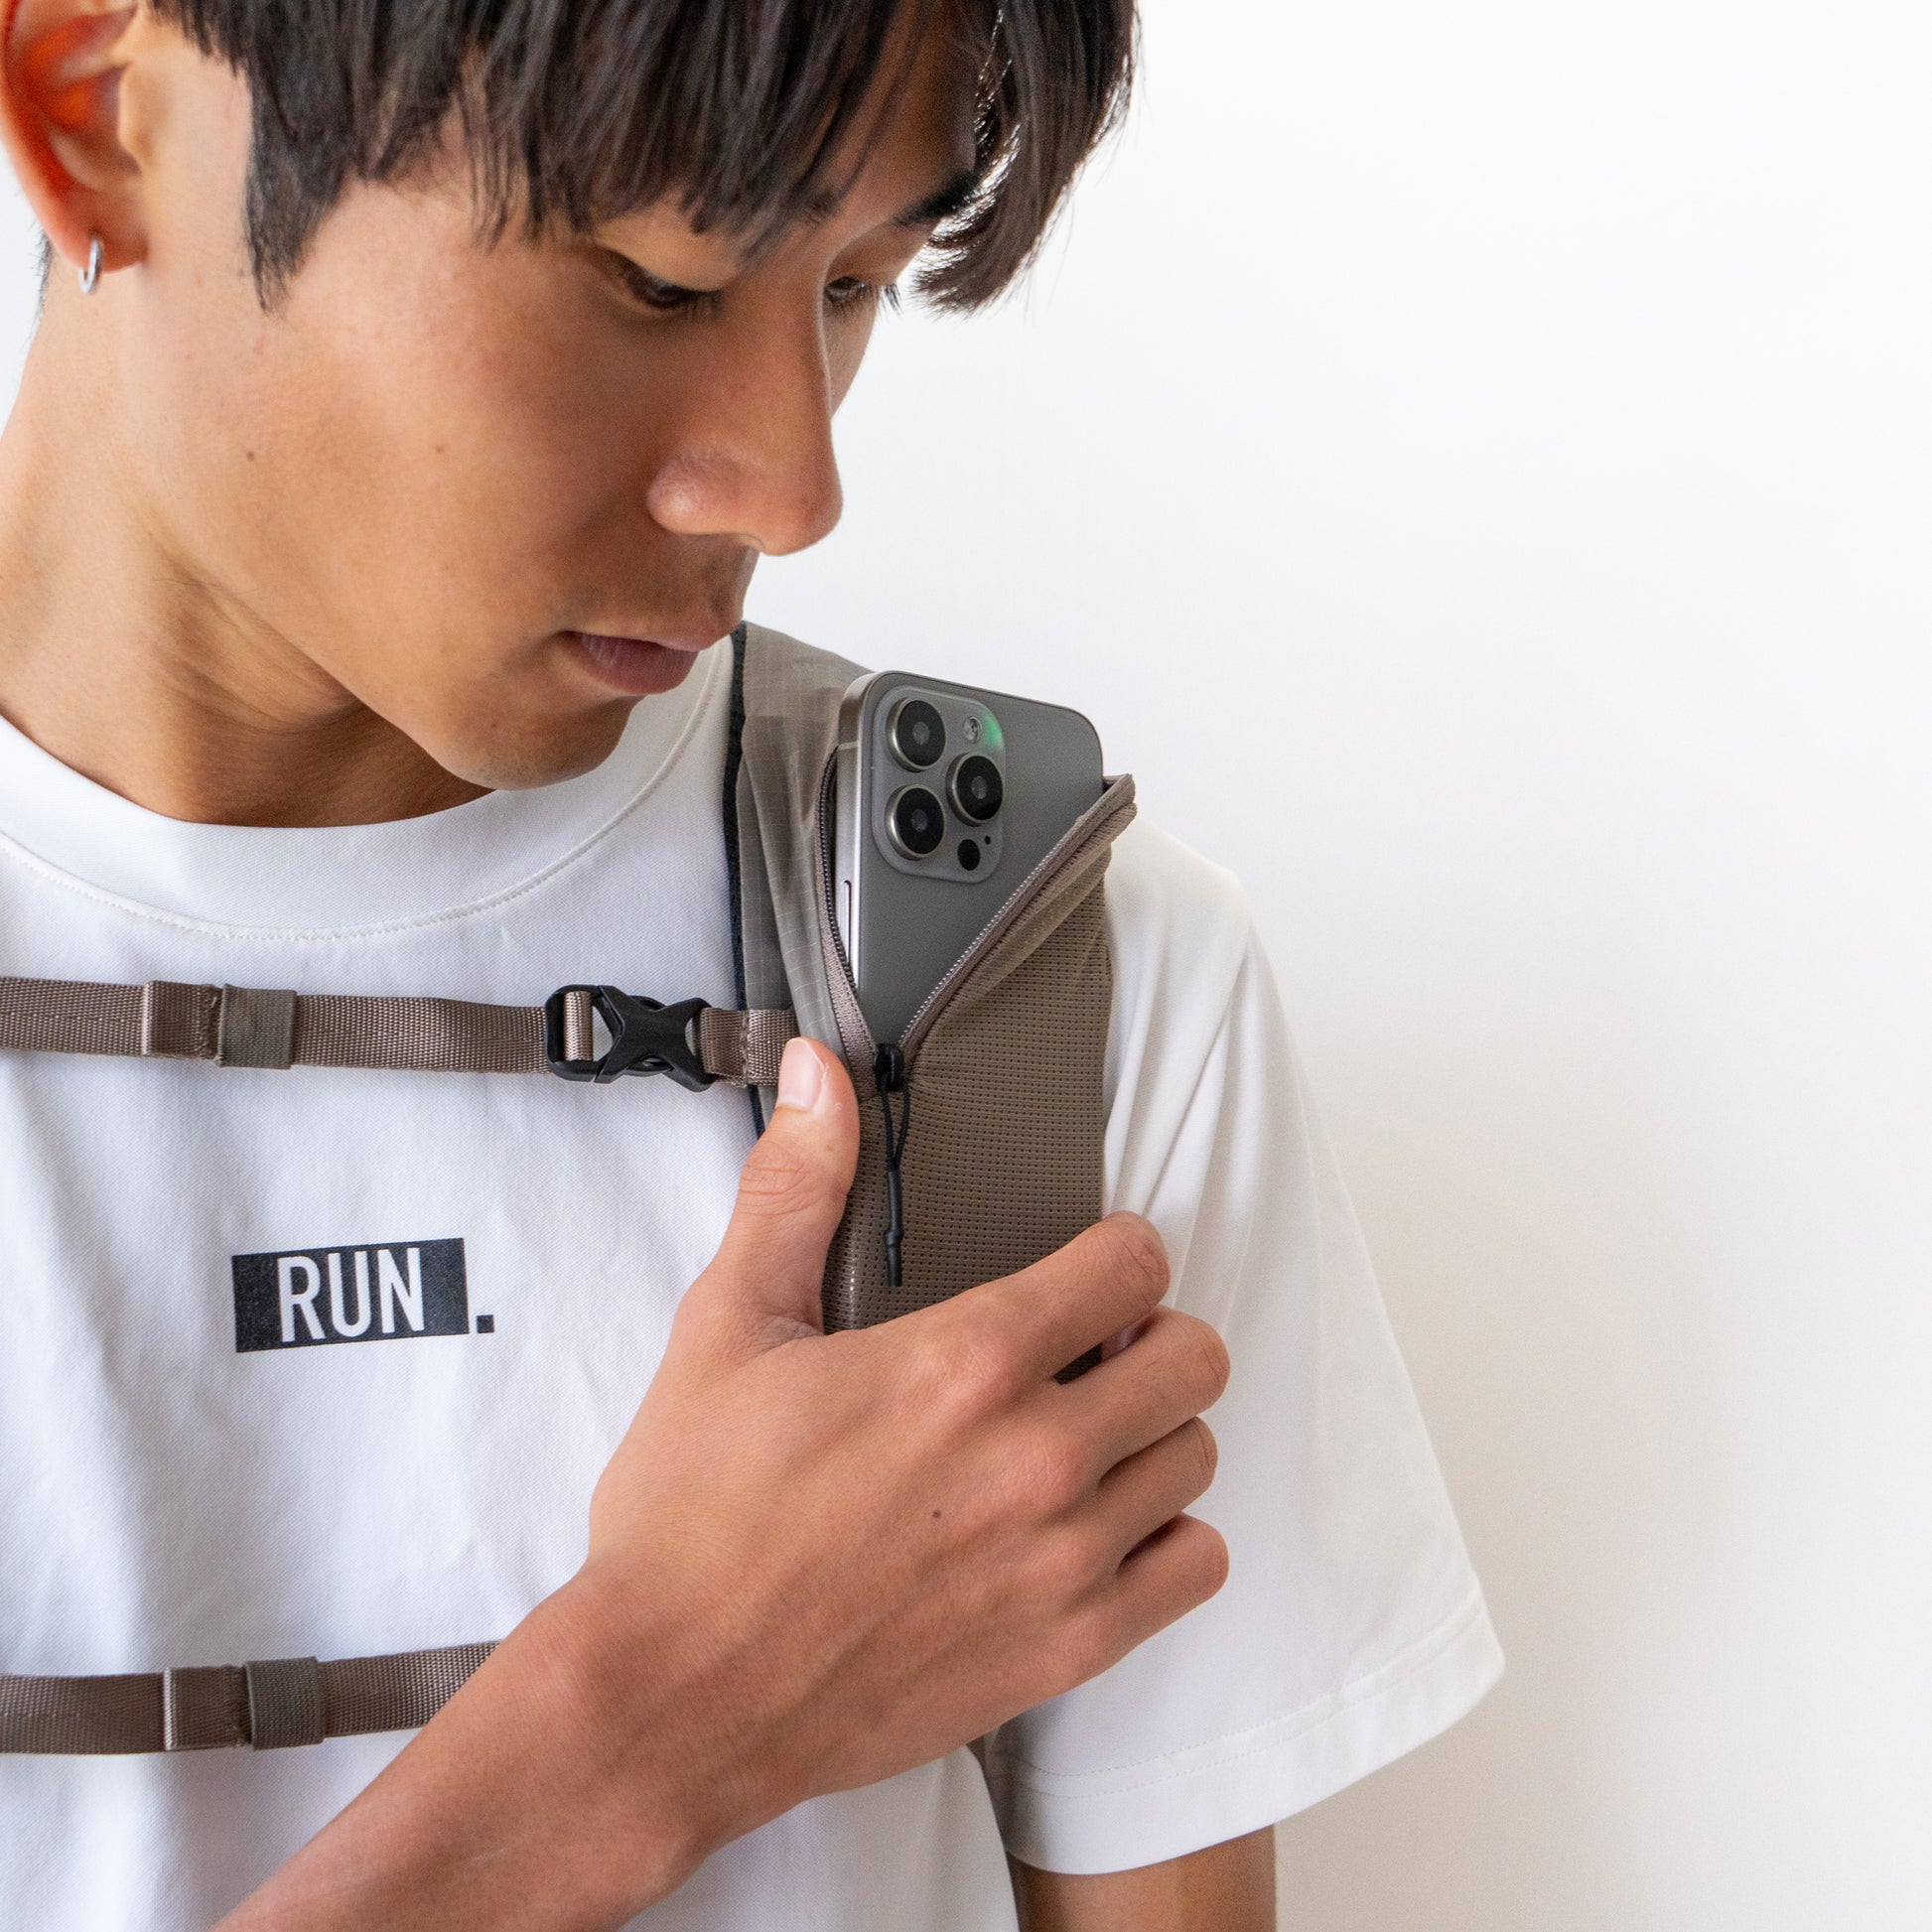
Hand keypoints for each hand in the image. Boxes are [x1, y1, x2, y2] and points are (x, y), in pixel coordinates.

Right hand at [219, 1036, 1228, 1931]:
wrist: (675, 1697)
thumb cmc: (693, 1517)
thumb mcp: (729, 1328)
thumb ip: (794, 1191)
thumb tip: (818, 1074)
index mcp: (965, 1361)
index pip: (1134, 1266)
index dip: (1118, 1253)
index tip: (1089, 1268)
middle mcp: (1037, 1454)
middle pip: (1194, 1358)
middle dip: (1152, 1336)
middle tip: (1094, 1352)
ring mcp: (1063, 1559)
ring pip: (1197, 1458)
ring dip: (1154, 1434)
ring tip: (1087, 1438)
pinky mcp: (1067, 1648)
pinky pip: (1196, 1569)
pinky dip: (1166, 1540)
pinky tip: (1100, 1528)